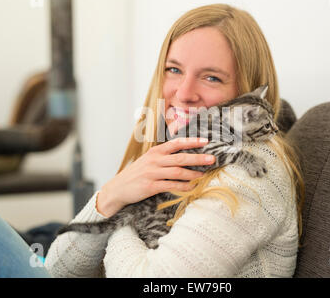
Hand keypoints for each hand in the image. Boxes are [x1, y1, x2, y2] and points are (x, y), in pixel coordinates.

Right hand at [96, 137, 215, 216]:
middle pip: (180, 158)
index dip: (192, 141)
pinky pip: (170, 186)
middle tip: (212, 159)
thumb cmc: (136, 174)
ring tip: (204, 175)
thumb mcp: (148, 160)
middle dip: (198, 158)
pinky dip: (183, 187)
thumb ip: (163, 157)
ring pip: (177, 172)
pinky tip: (191, 187)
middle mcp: (154, 160)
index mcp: (155, 152)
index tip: (206, 141)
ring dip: (193, 174)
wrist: (117, 188)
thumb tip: (185, 156)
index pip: (176, 143)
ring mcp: (152, 173)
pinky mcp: (150, 186)